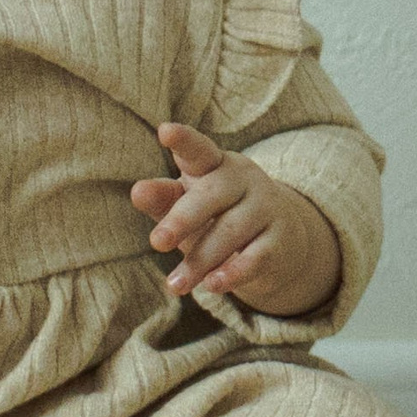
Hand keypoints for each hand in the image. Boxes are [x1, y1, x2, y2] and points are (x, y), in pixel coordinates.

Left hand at [131, 123, 341, 318]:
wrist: (276, 240)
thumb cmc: (218, 215)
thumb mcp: (188, 204)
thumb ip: (164, 199)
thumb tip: (138, 191)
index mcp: (215, 165)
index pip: (198, 149)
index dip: (184, 140)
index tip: (165, 131)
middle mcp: (243, 180)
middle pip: (212, 196)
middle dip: (183, 219)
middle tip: (157, 242)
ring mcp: (264, 208)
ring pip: (230, 232)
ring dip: (200, 261)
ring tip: (175, 285)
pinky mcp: (279, 240)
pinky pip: (256, 256)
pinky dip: (234, 273)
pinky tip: (212, 286)